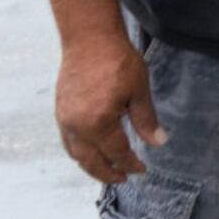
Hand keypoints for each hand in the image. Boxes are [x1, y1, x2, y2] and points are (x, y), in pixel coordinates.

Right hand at [54, 29, 165, 183]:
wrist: (89, 39)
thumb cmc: (117, 60)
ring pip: (75, 153)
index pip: (116, 153)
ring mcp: (64, 119)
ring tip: (108, 169)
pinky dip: (80, 151)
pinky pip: (68, 140)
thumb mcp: (139, 90)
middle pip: (90, 161)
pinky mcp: (60, 111)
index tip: (141, 170)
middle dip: (107, 173)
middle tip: (123, 178)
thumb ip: (146, 120)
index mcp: (98, 122)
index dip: (130, 164)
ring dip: (91, 165)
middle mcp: (77, 125)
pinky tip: (92, 150)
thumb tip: (158, 142)